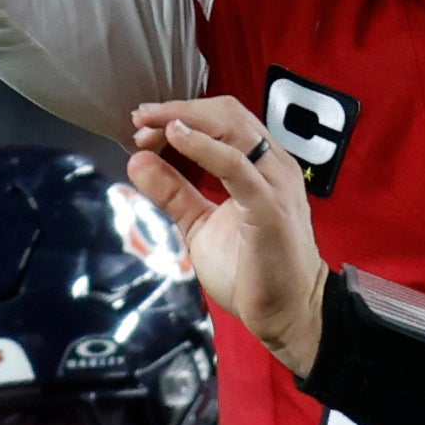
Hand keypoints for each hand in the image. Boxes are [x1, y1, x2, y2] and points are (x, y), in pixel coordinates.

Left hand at [124, 93, 330, 375]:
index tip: (143, 128)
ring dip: (185, 121)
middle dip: (178, 110)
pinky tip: (175, 138)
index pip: (221, 119)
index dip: (180, 115)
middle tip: (140, 121)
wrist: (287, 313)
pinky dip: (203, 147)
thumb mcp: (199, 224)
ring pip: (232, 128)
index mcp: (261, 165)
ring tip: (150, 127)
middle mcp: (272, 164)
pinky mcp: (268, 207)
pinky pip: (235, 166)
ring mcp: (274, 183)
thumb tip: (137, 160)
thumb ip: (173, 192)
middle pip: (225, 113)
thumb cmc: (250, 271)